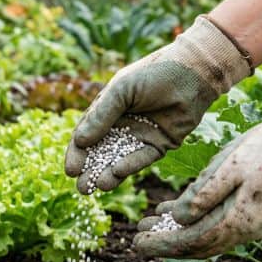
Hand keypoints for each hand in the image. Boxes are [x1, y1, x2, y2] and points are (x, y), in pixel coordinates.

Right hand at [64, 16, 251, 193]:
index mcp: (108, 109)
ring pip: (120, 159)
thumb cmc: (153, 75)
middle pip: (102, 152)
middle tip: (81, 187)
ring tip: (97, 186)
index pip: (87, 134)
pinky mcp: (160, 144)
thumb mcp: (121, 91)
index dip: (77, 153)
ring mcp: (141, 135)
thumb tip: (79, 141)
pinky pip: (142, 158)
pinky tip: (117, 173)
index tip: (70, 169)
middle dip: (91, 170)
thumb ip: (101, 116)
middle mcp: (123, 124)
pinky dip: (129, 166)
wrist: (192, 74)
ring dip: (108, 173)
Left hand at [133, 92, 261, 258]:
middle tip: (137, 237)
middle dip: (165, 242)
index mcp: (239, 221)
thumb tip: (178, 219)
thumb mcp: (231, 165)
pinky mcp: (255, 213)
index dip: (162, 244)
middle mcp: (246, 231)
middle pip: (197, 246)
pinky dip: (194, 221)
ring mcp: (253, 225)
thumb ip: (204, 194)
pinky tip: (174, 210)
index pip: (192, 242)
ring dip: (177, 232)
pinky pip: (218, 225)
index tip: (137, 242)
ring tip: (149, 222)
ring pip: (207, 236)